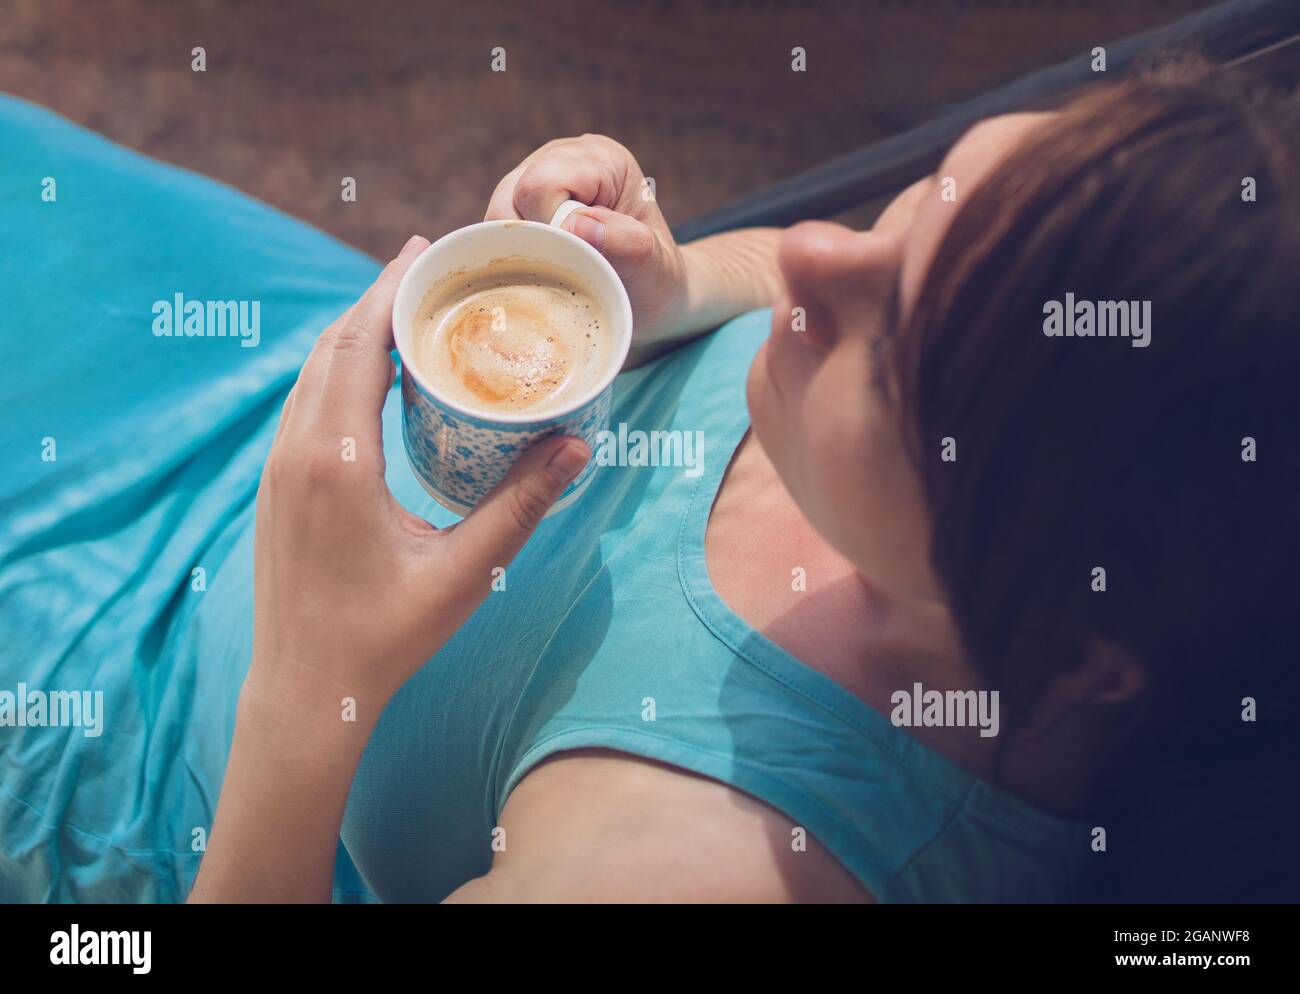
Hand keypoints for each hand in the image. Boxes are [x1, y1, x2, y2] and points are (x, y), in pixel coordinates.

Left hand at [248, 235, 590, 714]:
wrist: (303, 686)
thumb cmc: (385, 636)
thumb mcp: (464, 572)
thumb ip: (521, 506)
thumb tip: (577, 445)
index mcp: (338, 462)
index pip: (359, 347)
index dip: (390, 291)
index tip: (426, 251)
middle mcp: (298, 452)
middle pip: (333, 346)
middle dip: (377, 298)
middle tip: (429, 266)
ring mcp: (279, 468)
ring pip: (313, 373)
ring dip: (356, 332)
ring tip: (406, 307)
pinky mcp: (278, 486)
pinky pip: (305, 403)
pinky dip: (338, 369)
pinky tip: (374, 375)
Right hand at [486, 134, 687, 347]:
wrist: (653, 300)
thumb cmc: (656, 281)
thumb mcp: (653, 268)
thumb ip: (623, 243)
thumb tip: (575, 225)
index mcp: (603, 159)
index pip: (543, 185)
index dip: (550, 229)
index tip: (581, 261)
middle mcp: (565, 157)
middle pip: (512, 195)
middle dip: (532, 242)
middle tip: (564, 273)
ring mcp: (538, 178)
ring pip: (497, 214)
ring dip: (519, 252)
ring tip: (553, 275)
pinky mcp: (521, 207)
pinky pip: (494, 230)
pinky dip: (509, 257)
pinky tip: (537, 274)